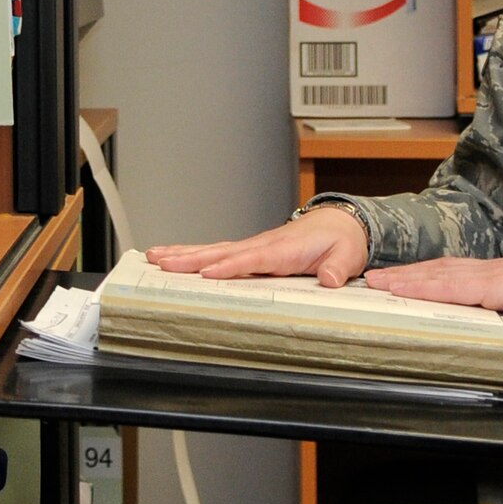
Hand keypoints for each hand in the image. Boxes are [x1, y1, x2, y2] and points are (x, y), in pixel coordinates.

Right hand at [147, 208, 367, 287]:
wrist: (340, 224)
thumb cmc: (341, 241)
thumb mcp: (348, 255)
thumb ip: (337, 267)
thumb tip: (328, 279)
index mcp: (286, 249)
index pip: (254, 258)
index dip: (231, 265)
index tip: (208, 272)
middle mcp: (264, 244)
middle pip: (223, 251)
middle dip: (192, 258)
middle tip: (163, 262)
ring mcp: (254, 246)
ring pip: (214, 249)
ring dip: (184, 253)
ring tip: (155, 257)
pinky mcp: (250, 251)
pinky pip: (217, 252)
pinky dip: (193, 254)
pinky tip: (173, 257)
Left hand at [363, 257, 502, 336]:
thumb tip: (490, 333)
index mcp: (498, 275)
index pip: (451, 273)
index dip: (421, 276)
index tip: (395, 280)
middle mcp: (492, 269)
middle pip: (437, 270)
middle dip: (404, 275)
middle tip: (372, 279)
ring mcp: (495, 276)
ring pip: (440, 276)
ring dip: (407, 279)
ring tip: (380, 284)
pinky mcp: (501, 287)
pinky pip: (457, 289)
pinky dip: (429, 289)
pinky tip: (410, 292)